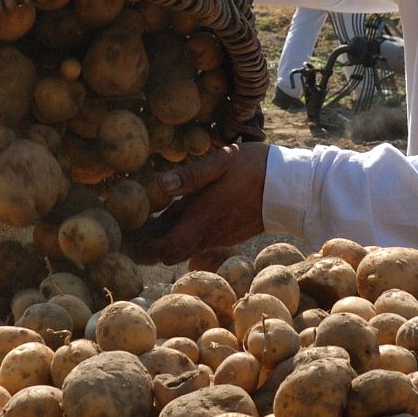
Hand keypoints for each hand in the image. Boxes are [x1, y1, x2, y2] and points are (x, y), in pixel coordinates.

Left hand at [123, 143, 270, 263]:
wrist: (292, 187)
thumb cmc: (256, 169)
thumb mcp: (222, 162)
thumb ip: (190, 175)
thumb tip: (157, 185)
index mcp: (202, 220)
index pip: (164, 250)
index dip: (142, 250)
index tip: (125, 241)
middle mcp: (208, 234)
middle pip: (170, 254)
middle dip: (148, 248)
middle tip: (129, 234)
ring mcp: (219, 236)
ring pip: (183, 247)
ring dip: (163, 240)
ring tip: (145, 224)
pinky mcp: (228, 232)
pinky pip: (198, 239)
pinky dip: (181, 234)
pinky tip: (176, 216)